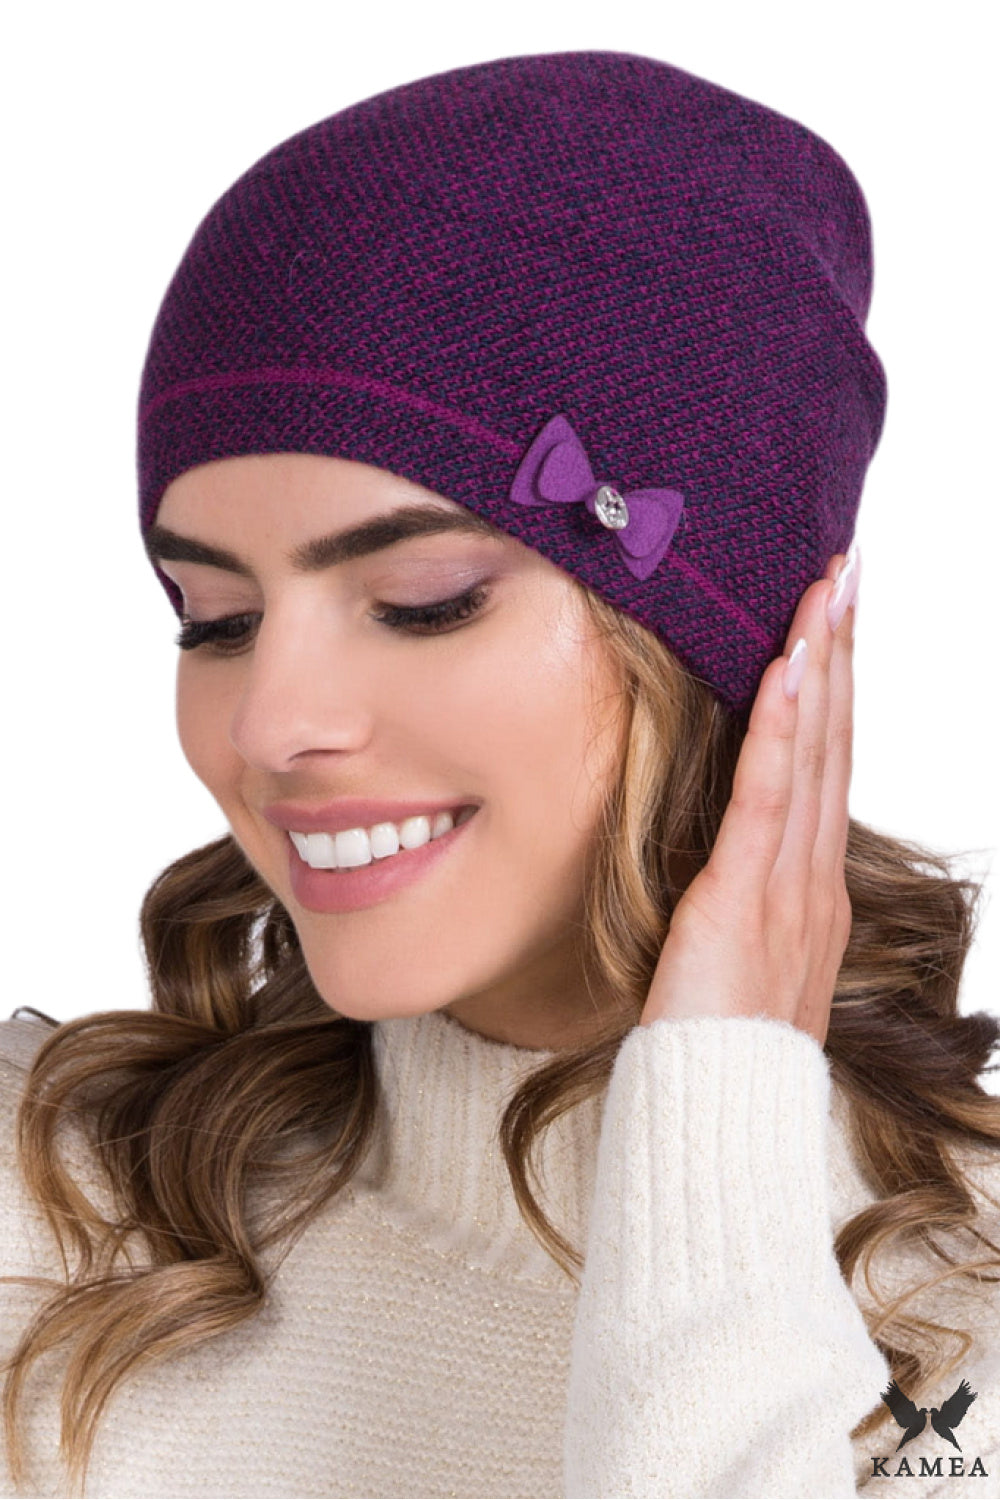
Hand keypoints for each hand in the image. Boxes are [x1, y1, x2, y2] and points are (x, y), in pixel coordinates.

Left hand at [638, 549, 858, 1048]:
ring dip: (821, 666)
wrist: (720, 1118)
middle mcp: (814, 876)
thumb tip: (726, 868)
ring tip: (827, 593)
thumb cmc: (720, 1047)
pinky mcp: (743, 898)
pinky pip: (766, 798)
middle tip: (849, 574)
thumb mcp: (740, 960)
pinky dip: (782, 730)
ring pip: (813, 755)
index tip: (839, 624)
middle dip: (843, 654)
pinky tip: (787, 670)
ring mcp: (788, 885)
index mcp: (813, 888)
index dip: (838, 691)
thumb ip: (743, 903)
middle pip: (836, 743)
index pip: (829, 767)